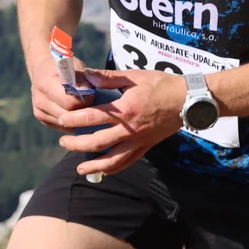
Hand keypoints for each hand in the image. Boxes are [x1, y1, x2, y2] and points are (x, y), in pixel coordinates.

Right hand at [29, 58, 94, 133]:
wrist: (42, 69)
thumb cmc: (62, 66)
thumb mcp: (74, 66)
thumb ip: (82, 80)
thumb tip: (88, 93)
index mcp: (46, 84)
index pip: (69, 102)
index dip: (84, 99)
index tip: (92, 93)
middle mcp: (40, 101)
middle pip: (68, 116)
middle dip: (82, 110)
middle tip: (91, 101)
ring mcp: (39, 112)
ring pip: (66, 124)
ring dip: (78, 118)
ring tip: (84, 105)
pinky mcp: (42, 120)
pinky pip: (63, 127)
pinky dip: (72, 122)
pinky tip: (77, 112)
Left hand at [57, 68, 186, 176]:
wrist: (189, 100)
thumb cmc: (162, 84)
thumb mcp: (134, 76)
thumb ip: (108, 77)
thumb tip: (86, 76)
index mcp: (125, 109)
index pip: (92, 117)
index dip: (73, 119)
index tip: (60, 119)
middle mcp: (130, 129)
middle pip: (96, 142)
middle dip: (76, 143)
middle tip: (63, 141)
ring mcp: (139, 141)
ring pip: (111, 160)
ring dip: (93, 165)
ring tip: (79, 167)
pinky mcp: (146, 147)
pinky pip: (128, 162)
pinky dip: (113, 169)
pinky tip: (103, 171)